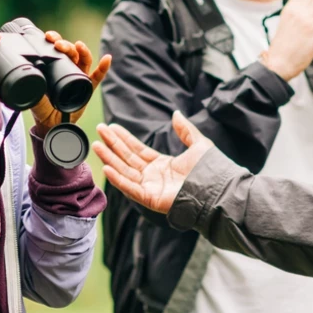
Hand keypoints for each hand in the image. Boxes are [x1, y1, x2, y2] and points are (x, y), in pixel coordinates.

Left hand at [30, 30, 111, 136]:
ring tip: (79, 45)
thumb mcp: (36, 99)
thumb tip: (30, 81)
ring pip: (83, 59)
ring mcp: (79, 77)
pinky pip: (98, 76)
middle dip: (65, 44)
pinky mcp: (88, 87)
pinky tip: (107, 58)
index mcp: (54, 67)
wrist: (51, 125)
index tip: (48, 37)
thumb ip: (34, 91)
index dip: (54, 40)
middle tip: (58, 44)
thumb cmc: (43, 110)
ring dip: (82, 50)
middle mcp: (67, 68)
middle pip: (70, 51)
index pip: (55, 49)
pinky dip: (103, 67)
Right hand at [95, 111, 212, 214]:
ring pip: (124, 171)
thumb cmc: (210, 171)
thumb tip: (176, 114)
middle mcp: (153, 176)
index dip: (124, 138)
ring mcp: (150, 188)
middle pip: (127, 158)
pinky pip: (130, 188)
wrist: (217, 190)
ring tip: (96, 145)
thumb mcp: (198, 144)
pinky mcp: (150, 198)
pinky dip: (118, 179)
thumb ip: (185, 130)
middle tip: (99, 130)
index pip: (137, 149)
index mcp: (163, 165)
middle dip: (112, 144)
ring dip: (110, 158)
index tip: (111, 127)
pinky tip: (106, 168)